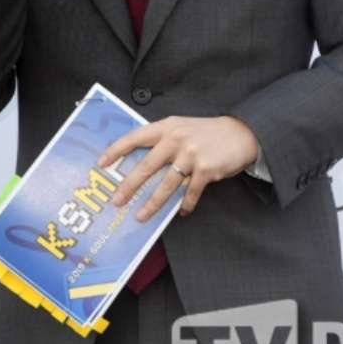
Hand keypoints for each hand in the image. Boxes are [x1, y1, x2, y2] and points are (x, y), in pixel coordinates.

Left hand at [97, 115, 258, 219]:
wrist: (240, 133)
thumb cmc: (207, 132)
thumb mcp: (181, 127)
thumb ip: (163, 140)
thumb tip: (140, 163)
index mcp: (166, 127)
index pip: (135, 137)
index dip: (116, 150)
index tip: (101, 163)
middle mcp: (176, 138)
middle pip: (146, 165)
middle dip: (129, 185)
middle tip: (117, 200)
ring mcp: (191, 154)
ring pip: (165, 184)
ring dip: (152, 203)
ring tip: (141, 216)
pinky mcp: (206, 169)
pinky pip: (190, 192)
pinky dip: (185, 205)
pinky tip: (182, 212)